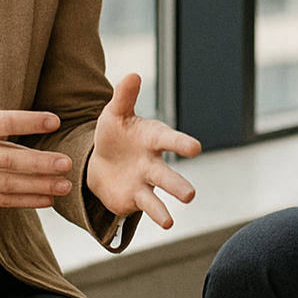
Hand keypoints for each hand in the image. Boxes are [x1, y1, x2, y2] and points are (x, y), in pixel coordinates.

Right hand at [0, 29, 75, 211]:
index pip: (1, 122)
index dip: (28, 122)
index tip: (55, 120)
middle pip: (7, 158)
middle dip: (39, 163)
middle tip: (67, 162)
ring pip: (6, 183)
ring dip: (37, 185)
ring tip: (64, 184)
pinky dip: (23, 202)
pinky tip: (46, 199)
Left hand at [86, 71, 201, 228]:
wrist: (102, 161)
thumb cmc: (114, 133)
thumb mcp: (114, 113)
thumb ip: (124, 96)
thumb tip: (133, 74)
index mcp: (152, 138)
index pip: (168, 140)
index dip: (180, 143)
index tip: (195, 148)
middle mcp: (154, 161)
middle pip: (167, 174)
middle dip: (177, 184)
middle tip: (190, 195)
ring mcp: (146, 182)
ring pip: (160, 193)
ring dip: (168, 203)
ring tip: (178, 214)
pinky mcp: (136, 198)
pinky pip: (147, 207)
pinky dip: (157, 214)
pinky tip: (167, 223)